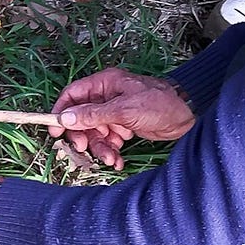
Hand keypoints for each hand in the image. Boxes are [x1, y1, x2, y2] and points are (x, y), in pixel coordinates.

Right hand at [49, 68, 194, 170]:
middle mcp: (106, 97)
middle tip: (84, 148)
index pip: (72, 95)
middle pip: (81, 118)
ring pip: (95, 133)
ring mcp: (115, 113)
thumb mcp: (124, 109)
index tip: (55, 132)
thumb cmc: (159, 103)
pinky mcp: (124, 127)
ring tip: (111, 159)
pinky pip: (109, 140)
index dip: (61, 112)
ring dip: (100, 148)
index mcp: (104, 84)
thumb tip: (65, 118)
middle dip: (83, 136)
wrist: (188, 115)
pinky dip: (111, 151)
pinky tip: (118, 160)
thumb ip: (93, 114)